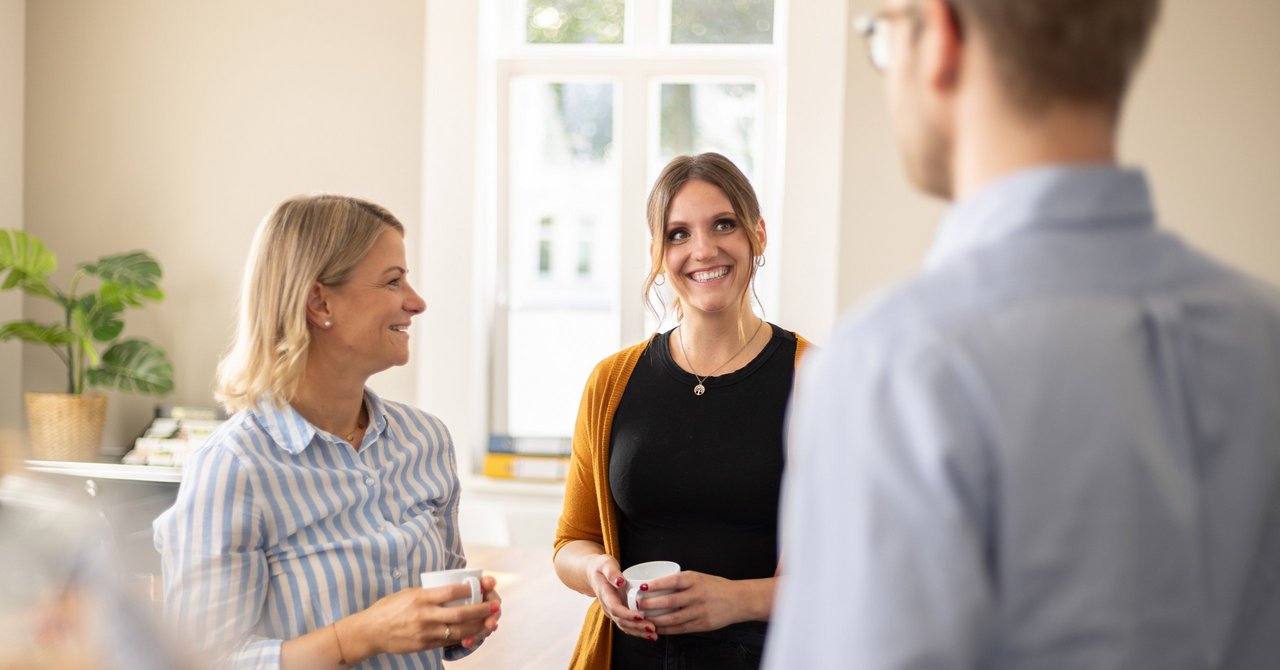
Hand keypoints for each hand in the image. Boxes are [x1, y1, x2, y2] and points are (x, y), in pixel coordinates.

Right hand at [344, 576, 502, 658]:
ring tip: (491, 621)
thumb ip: (429, 593)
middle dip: (482, 609)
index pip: (452, 591)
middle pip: (460, 613)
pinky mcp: (425, 645)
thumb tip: (452, 589)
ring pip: (459, 630)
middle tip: (496, 604)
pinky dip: (464, 637)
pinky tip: (474, 633)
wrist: (370, 632)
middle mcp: (424, 615)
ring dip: (478, 626)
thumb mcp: (408, 593)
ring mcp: (425, 632)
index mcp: (421, 597)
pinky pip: (449, 641)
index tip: (486, 583)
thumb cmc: (389, 608)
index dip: (472, 588)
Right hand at [582, 554, 654, 640]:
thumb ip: (612, 572)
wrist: (594, 574)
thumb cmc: (602, 567)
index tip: (640, 616)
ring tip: (654, 635)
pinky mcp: (618, 614)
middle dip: (637, 626)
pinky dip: (638, 631)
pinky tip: (650, 634)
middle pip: (621, 621)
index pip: (615, 608)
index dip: (627, 614)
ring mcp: (612, 612)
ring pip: (624, 626)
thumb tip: (620, 581)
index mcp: (605, 595)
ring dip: (639, 632)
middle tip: (652, 628)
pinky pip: (627, 625)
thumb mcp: (605, 564)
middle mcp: (608, 607)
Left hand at [633, 571, 764, 634]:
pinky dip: (667, 630)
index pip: (672, 581)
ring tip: (644, 619)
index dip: (656, 585)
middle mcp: (697, 595)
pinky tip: (658, 629)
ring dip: (656, 620)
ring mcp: (700, 611)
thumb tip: (657, 585)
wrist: (739, 600)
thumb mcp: (699, 577)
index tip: (642, 587)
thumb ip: (681, 581)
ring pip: (673, 618)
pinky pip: (681, 629)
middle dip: (650, 604)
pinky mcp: (702, 624)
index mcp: (695, 580)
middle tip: (637, 605)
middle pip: (669, 602)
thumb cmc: (716, 587)